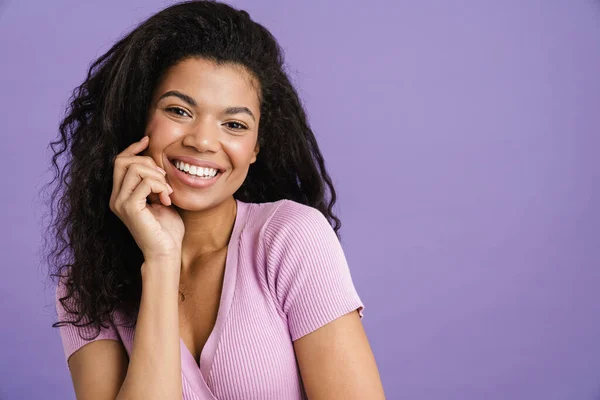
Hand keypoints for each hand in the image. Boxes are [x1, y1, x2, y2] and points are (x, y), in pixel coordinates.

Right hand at [109, 136, 183, 263]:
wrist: (166, 252)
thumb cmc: (167, 229)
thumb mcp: (161, 199)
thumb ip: (155, 181)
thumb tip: (156, 161)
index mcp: (121, 194)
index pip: (120, 161)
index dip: (133, 148)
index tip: (148, 140)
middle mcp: (115, 197)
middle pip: (124, 160)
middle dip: (149, 162)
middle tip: (165, 181)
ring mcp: (120, 202)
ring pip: (135, 168)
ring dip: (158, 176)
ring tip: (167, 193)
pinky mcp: (129, 208)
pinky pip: (145, 182)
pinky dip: (161, 186)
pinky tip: (167, 200)